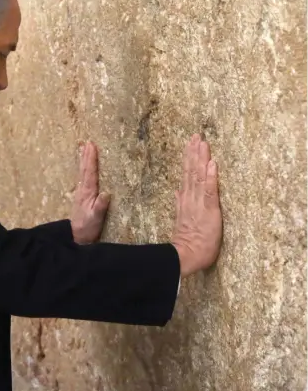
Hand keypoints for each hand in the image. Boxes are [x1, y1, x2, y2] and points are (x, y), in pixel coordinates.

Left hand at [71, 141, 110, 243]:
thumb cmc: (88, 227)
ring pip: (82, 172)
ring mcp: (81, 192)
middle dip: (87, 155)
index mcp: (88, 192)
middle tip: (88, 141)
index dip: (92, 159)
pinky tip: (83, 167)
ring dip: (84, 160)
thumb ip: (100, 205)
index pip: (90, 172)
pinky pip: (82, 178)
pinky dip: (83, 169)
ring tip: (83, 148)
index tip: (92, 146)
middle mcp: (83, 190)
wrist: (76, 236)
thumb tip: (107, 193)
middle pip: (85, 169)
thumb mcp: (96, 218)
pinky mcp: (81, 196)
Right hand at [172, 134, 222, 276]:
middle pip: (192, 172)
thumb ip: (179, 203)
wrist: (185, 255)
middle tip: (196, 135)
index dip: (189, 159)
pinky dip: (211, 177)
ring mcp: (199, 203)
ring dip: (201, 159)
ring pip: (200, 177)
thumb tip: (177, 190)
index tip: (190, 144)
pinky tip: (212, 164)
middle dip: (194, 153)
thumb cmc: (187, 243)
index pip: (187, 176)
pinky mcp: (209, 210)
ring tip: (202, 143)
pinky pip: (210, 191)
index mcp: (185, 201)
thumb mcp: (181, 220)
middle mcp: (191, 199)